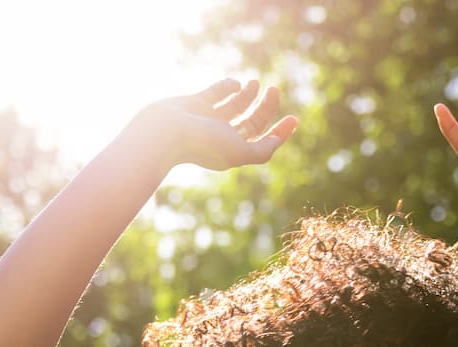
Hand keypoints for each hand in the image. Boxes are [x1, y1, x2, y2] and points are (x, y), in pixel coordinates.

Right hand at [133, 78, 298, 170]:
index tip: (294, 118)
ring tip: (254, 84)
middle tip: (273, 90)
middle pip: (251, 121)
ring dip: (247, 94)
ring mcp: (208, 120)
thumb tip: (275, 141)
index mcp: (232, 151)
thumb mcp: (239, 152)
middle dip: (265, 107)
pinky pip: (216, 92)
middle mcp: (221, 136)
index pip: (261, 141)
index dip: (279, 132)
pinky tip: (234, 84)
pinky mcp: (195, 104)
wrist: (163, 132)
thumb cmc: (202, 143)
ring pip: (235, 105)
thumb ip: (261, 151)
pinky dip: (227, 86)